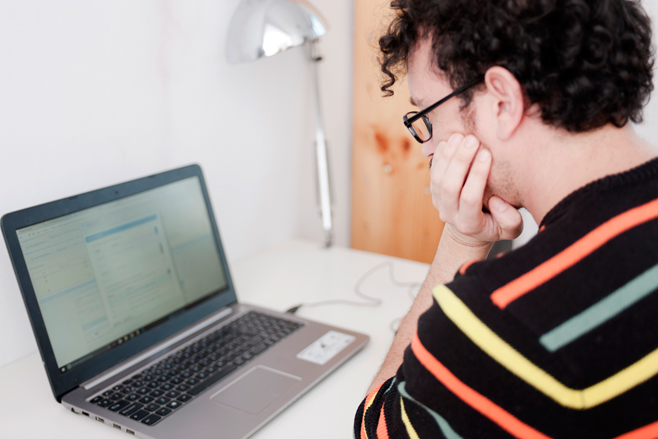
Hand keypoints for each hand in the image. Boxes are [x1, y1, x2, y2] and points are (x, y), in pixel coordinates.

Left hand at [429, 133, 522, 247]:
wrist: (472, 230)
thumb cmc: (495, 226)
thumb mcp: (510, 231)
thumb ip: (510, 220)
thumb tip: (496, 202)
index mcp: (469, 224)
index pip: (469, 198)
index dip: (477, 175)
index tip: (487, 154)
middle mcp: (450, 213)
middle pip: (449, 185)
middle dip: (460, 160)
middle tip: (472, 140)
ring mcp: (439, 202)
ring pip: (438, 177)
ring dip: (448, 155)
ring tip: (459, 136)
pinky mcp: (435, 191)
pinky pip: (433, 172)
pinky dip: (439, 155)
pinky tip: (448, 140)